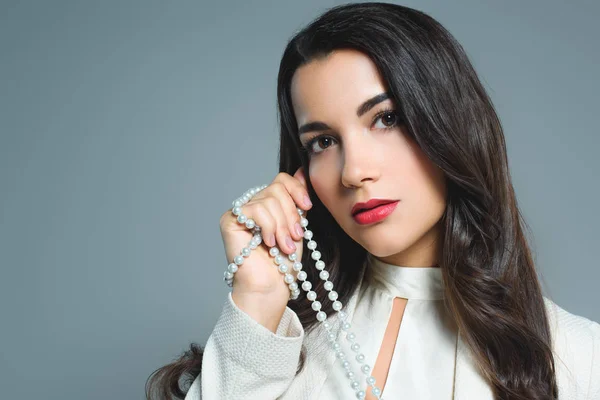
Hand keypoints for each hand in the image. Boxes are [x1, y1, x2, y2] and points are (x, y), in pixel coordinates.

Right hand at [219, 167, 311, 327]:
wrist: (271, 287)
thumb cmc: (283, 263)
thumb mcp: (296, 225)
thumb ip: (297, 200)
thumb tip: (301, 170)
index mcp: (267, 203)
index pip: (281, 179)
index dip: (297, 190)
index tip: (307, 208)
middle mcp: (251, 204)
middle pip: (277, 188)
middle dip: (291, 214)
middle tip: (294, 237)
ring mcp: (239, 211)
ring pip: (269, 200)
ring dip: (282, 226)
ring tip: (284, 246)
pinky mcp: (230, 220)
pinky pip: (257, 209)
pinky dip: (269, 227)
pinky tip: (269, 243)